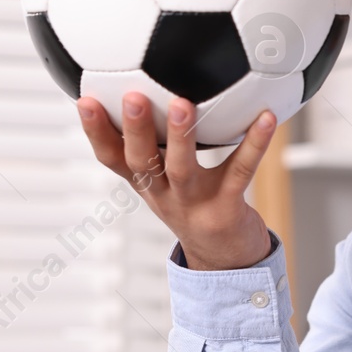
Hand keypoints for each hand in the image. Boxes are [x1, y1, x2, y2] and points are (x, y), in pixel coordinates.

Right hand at [78, 93, 275, 270]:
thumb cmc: (196, 208)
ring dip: (181, 137)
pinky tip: (266, 119)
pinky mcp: (227, 209)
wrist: (226, 261)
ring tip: (183, 104)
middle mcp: (166, 195)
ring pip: (182, 170)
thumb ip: (156, 144)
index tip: (84, 100)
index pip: (112, 158)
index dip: (95, 132)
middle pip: (142, 163)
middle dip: (134, 131)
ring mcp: (196, 204)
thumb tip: (143, 90)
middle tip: (132, 97)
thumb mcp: (166, 181)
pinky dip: (254, 145)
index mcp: (148, 184)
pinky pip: (240, 172)